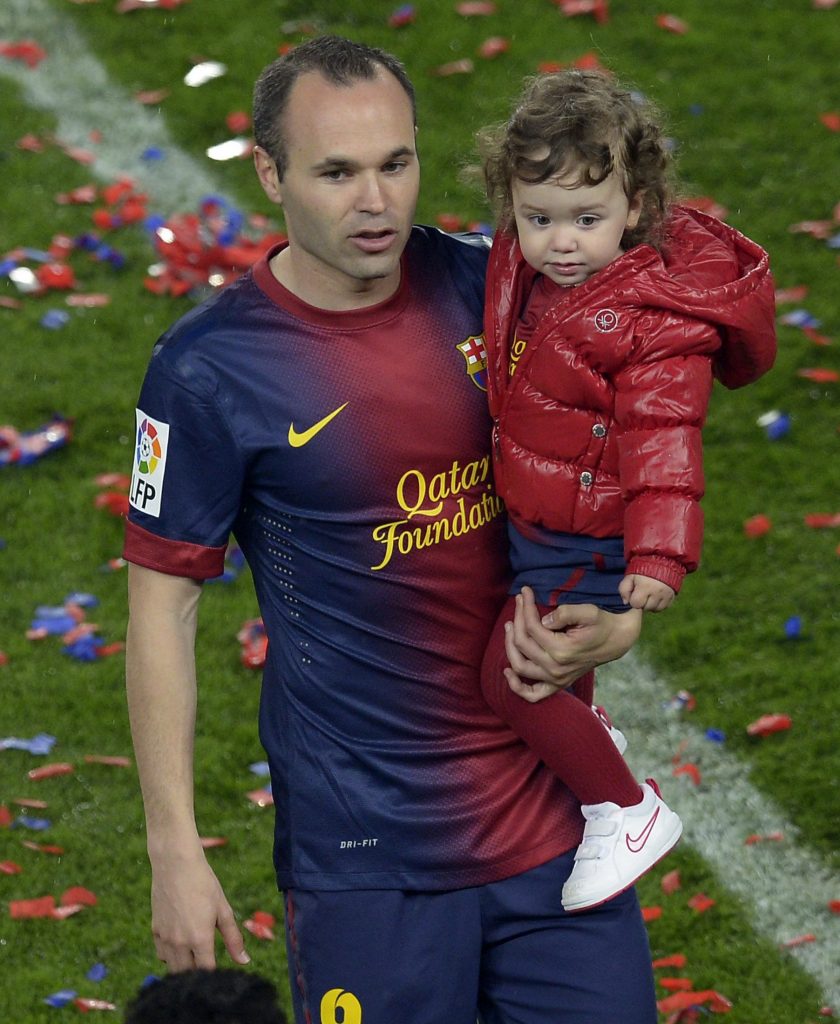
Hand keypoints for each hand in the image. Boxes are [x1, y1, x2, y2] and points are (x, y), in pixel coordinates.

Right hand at [149, 846, 248, 971]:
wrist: (175, 864)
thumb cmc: (204, 884)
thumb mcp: (223, 909)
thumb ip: (233, 938)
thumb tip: (244, 961)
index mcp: (199, 938)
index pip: (207, 971)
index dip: (215, 975)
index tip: (221, 973)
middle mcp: (180, 943)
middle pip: (188, 974)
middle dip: (199, 973)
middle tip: (208, 963)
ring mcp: (165, 938)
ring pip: (173, 968)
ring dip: (184, 967)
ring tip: (195, 957)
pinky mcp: (155, 931)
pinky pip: (162, 955)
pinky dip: (171, 956)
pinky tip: (181, 945)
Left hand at [504, 586, 641, 701]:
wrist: (616, 641)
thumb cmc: (602, 624)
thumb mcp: (588, 611)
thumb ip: (564, 613)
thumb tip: (543, 620)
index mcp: (562, 650)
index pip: (532, 627)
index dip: (525, 607)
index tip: (524, 592)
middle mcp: (556, 668)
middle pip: (522, 644)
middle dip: (517, 619)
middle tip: (518, 603)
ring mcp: (556, 679)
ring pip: (520, 666)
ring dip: (509, 646)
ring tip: (509, 626)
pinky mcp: (557, 684)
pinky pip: (532, 694)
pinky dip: (517, 687)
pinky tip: (508, 672)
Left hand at [619, 573, 675, 611]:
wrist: (662, 559)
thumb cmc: (643, 568)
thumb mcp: (630, 575)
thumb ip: (624, 589)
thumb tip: (626, 602)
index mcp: (645, 587)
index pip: (635, 604)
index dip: (633, 600)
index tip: (635, 593)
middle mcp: (657, 593)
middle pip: (646, 608)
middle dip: (642, 602)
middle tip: (643, 593)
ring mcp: (666, 595)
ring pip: (655, 609)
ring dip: (651, 604)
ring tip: (650, 595)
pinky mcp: (672, 596)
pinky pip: (664, 607)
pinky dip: (659, 604)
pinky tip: (657, 596)